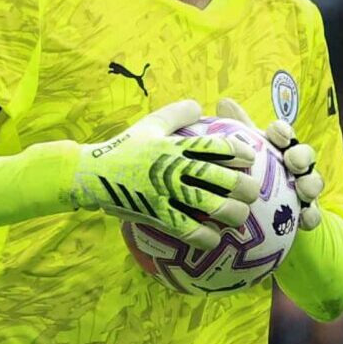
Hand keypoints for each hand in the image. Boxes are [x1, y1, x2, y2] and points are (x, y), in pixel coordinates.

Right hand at [70, 99, 254, 250]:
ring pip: (211, 206)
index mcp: (175, 146)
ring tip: (239, 216)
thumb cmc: (124, 148)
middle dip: (244, 186)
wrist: (90, 175)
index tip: (251, 158)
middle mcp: (174, 169)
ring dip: (232, 213)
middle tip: (252, 191)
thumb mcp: (148, 125)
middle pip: (221, 178)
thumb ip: (175, 114)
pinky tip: (215, 238)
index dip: (239, 152)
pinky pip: (188, 230)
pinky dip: (206, 236)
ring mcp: (167, 193)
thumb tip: (199, 105)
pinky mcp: (157, 215)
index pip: (216, 147)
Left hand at [217, 98, 322, 226]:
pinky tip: (305, 218)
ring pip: (314, 182)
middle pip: (304, 155)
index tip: (279, 136)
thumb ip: (235, 131)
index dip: (282, 132)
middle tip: (293, 162)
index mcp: (278, 146)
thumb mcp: (242, 153)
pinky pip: (314, 214)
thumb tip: (224, 102)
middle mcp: (295, 164)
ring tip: (304, 190)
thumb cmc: (250, 174)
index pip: (282, 133)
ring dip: (312, 184)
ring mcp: (304, 189)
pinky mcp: (307, 213)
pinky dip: (312, 215)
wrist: (261, 212)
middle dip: (302, 156)